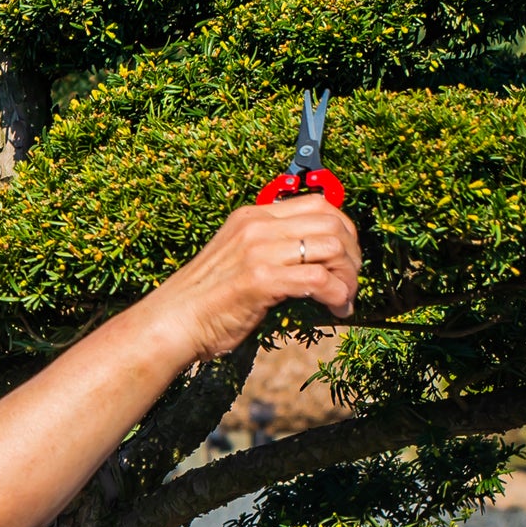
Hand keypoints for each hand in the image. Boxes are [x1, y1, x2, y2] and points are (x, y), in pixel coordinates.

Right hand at [136, 197, 363, 358]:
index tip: (347, 258)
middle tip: (350, 283)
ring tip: (344, 299)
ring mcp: (258, 250)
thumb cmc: (206, 300)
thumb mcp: (239, 259)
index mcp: (252, 217)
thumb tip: (318, 261)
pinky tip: (336, 310)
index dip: (344, 230)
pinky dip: (338, 295)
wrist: (173, 322)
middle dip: (352, 255)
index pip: (319, 204)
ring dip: (349, 277)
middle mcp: (257, 226)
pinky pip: (320, 279)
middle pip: (332, 223)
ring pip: (332, 248)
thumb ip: (272, 250)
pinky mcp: (260, 279)